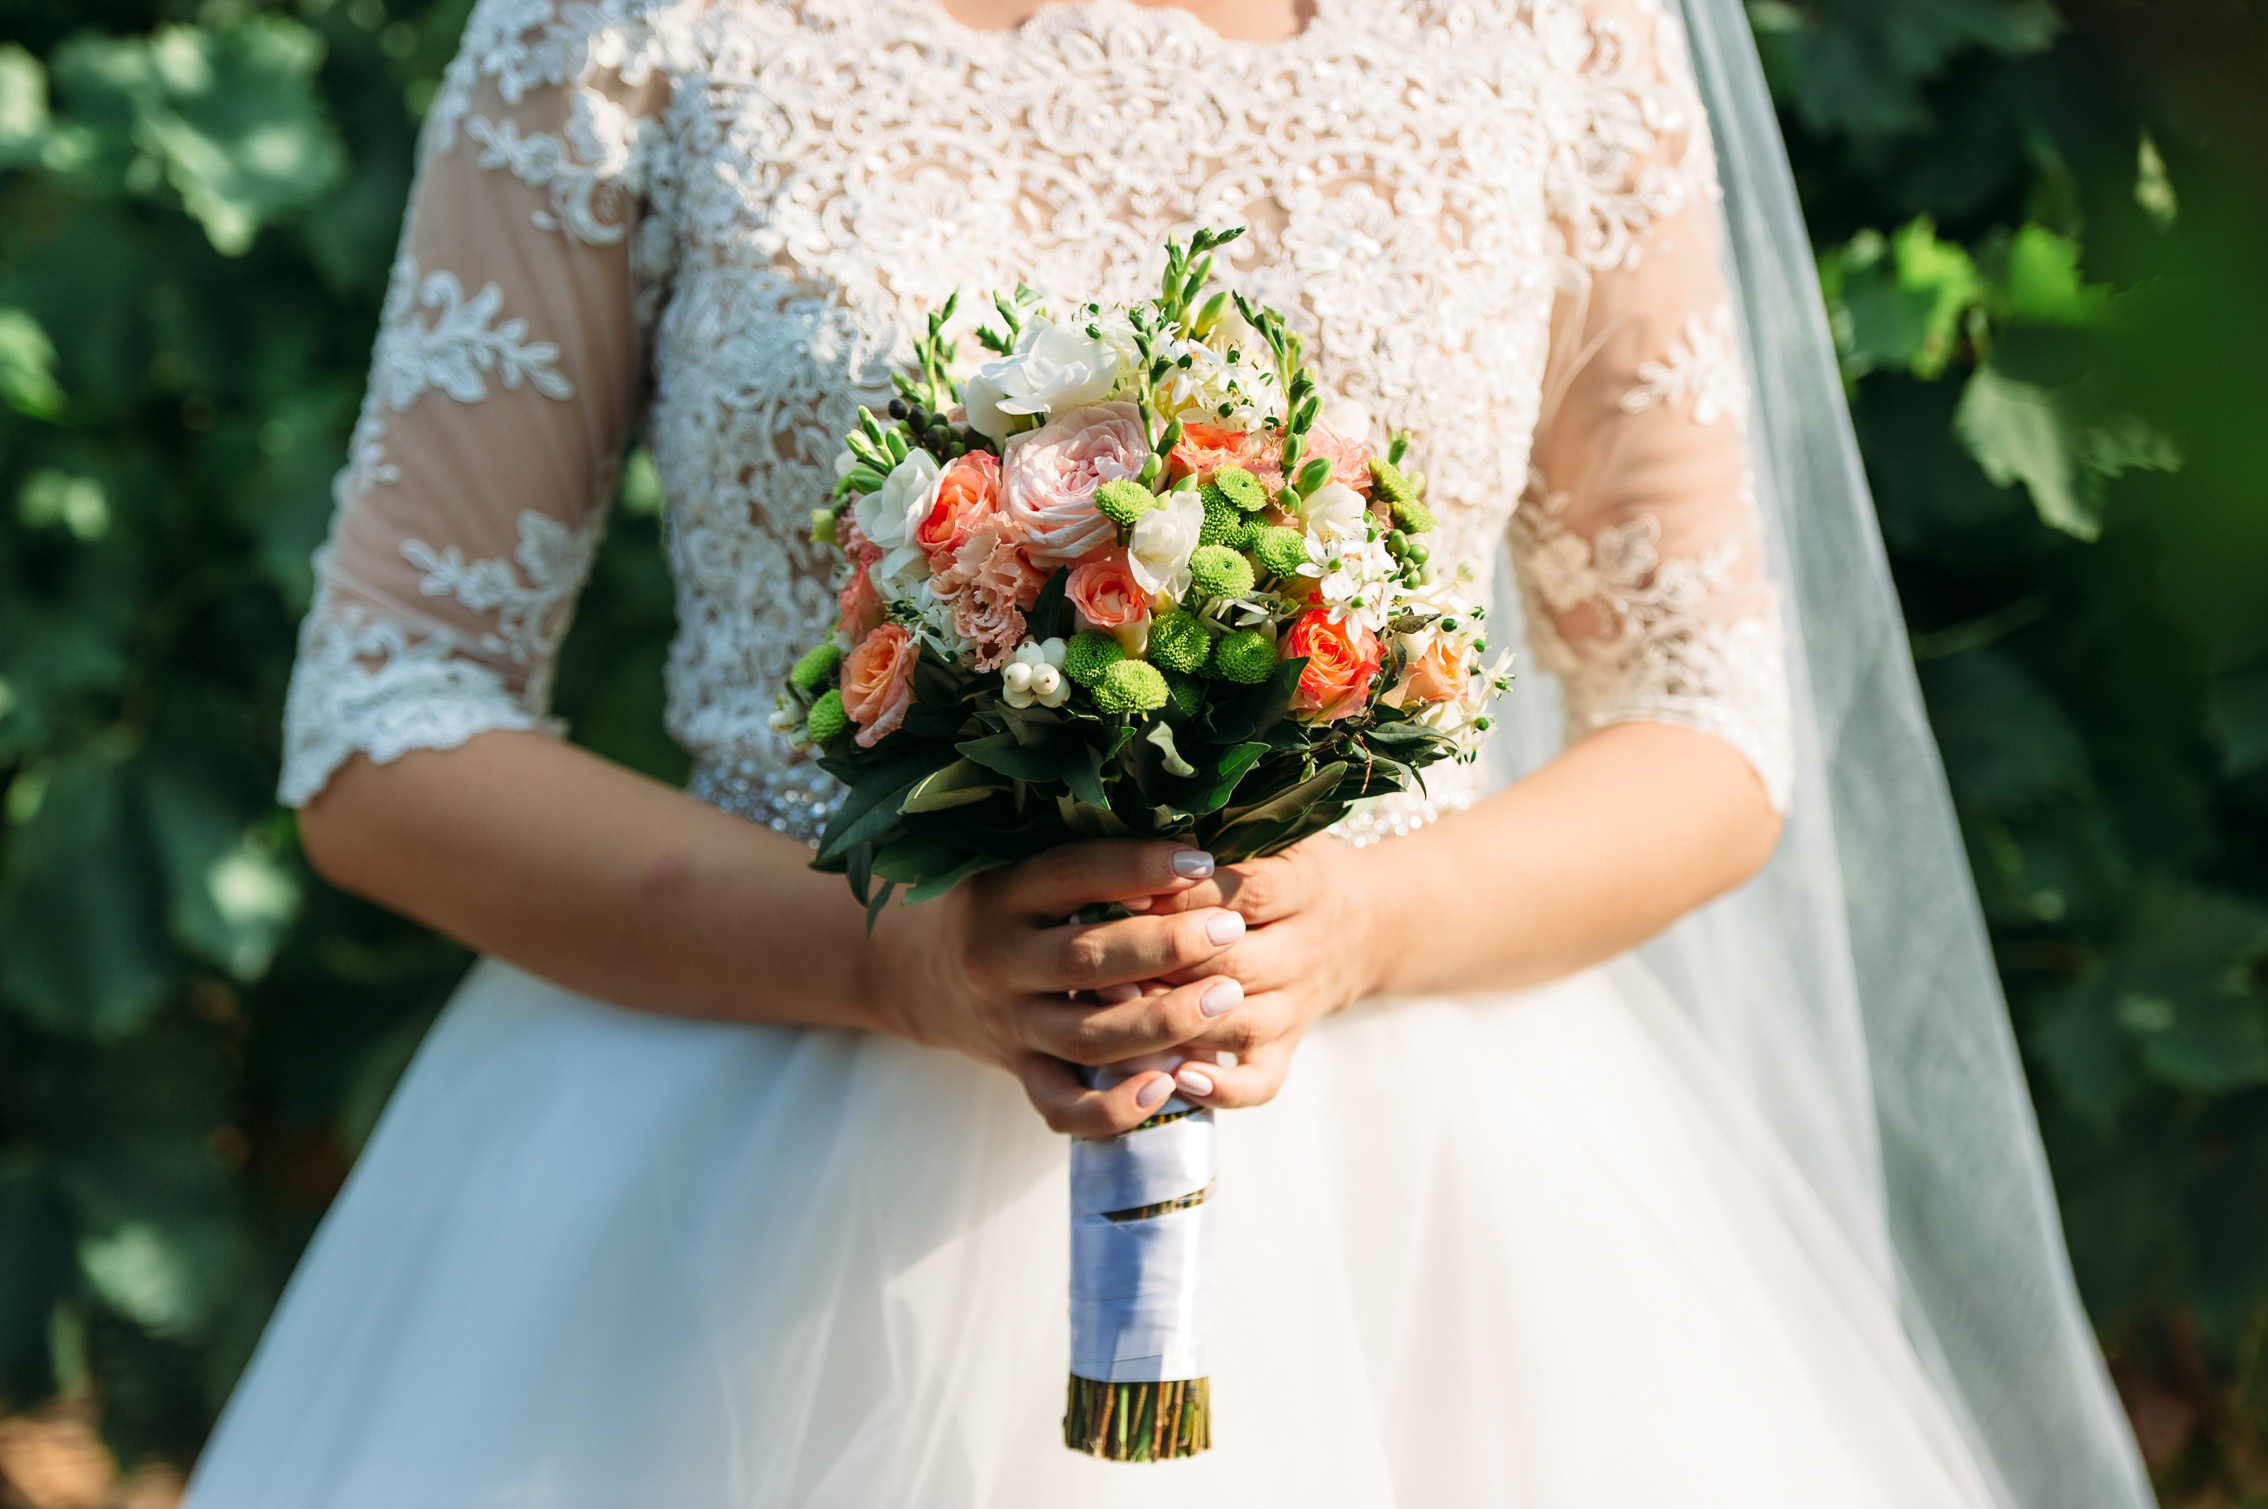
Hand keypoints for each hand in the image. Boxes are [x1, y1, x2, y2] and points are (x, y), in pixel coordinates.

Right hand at [862, 839, 1254, 1136]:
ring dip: (1163, 1023)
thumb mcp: (1017, 864)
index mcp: (1000, 896)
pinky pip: (1065, 1106)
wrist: (916, 971)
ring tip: (1228, 997)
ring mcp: (1009, 1025)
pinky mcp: (1021, 1072)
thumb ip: (1085, 858)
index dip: (1138, 866)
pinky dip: (1115, 1107)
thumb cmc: (997, 904)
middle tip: (1230, 929)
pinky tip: (1169, 1086)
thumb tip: (1186, 833)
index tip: (1202, 859)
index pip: (1072, 875)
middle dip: (1167, 946)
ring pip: (1088, 1038)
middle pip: (1085, 961)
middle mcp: (998, 962)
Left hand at [1134, 836, 1387, 1109]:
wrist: (1369, 925)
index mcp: (1306, 886)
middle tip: (1096, 962)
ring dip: (1179, 1021)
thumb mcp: (1278, 834)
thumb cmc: (1294, 868)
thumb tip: (1140, 822)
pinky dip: (1223, 1089)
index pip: (1246, 893)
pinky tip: (1178, 1079)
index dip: (1186, 896)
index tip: (1125, 892)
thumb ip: (1223, 832)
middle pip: (1235, 963)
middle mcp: (1306, 949)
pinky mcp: (1289, 1046)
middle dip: (1166, 964)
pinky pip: (1262, 1081)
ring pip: (1239, 1023)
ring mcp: (1298, 1005)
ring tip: (1117, 1013)